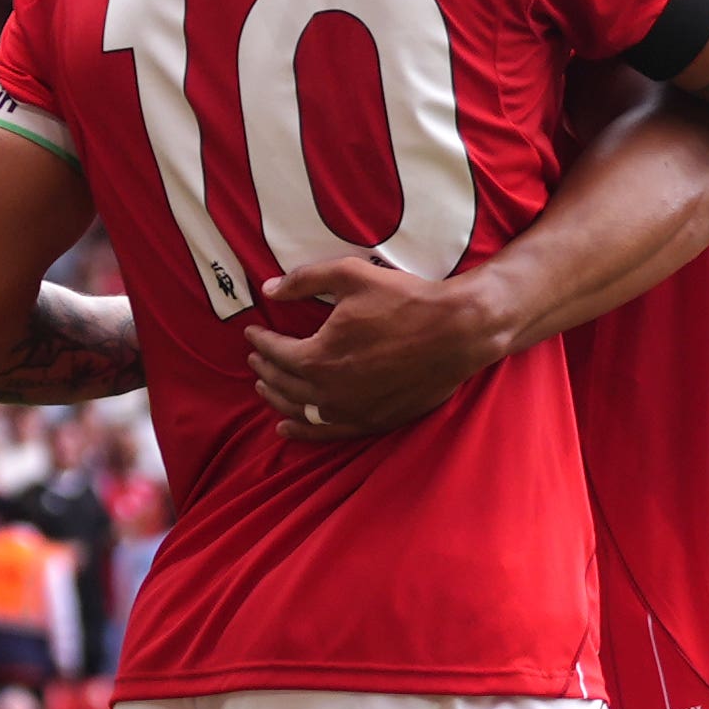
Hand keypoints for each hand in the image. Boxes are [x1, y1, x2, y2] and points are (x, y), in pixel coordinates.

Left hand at [241, 256, 517, 440]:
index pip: (275, 352)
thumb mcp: (350, 276)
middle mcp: (328, 391)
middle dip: (265, 369)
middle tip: (256, 357)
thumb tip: (269, 290)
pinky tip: (288, 427)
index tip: (251, 331)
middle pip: (283, 384)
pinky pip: (328, 432)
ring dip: (278, 399)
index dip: (259, 341)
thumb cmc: (405, 300)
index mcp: (317, 356)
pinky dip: (303, 430)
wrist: (456, 332)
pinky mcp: (373, 421)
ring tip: (266, 387)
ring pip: (300, 411)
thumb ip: (304, 281)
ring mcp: (351, 411)